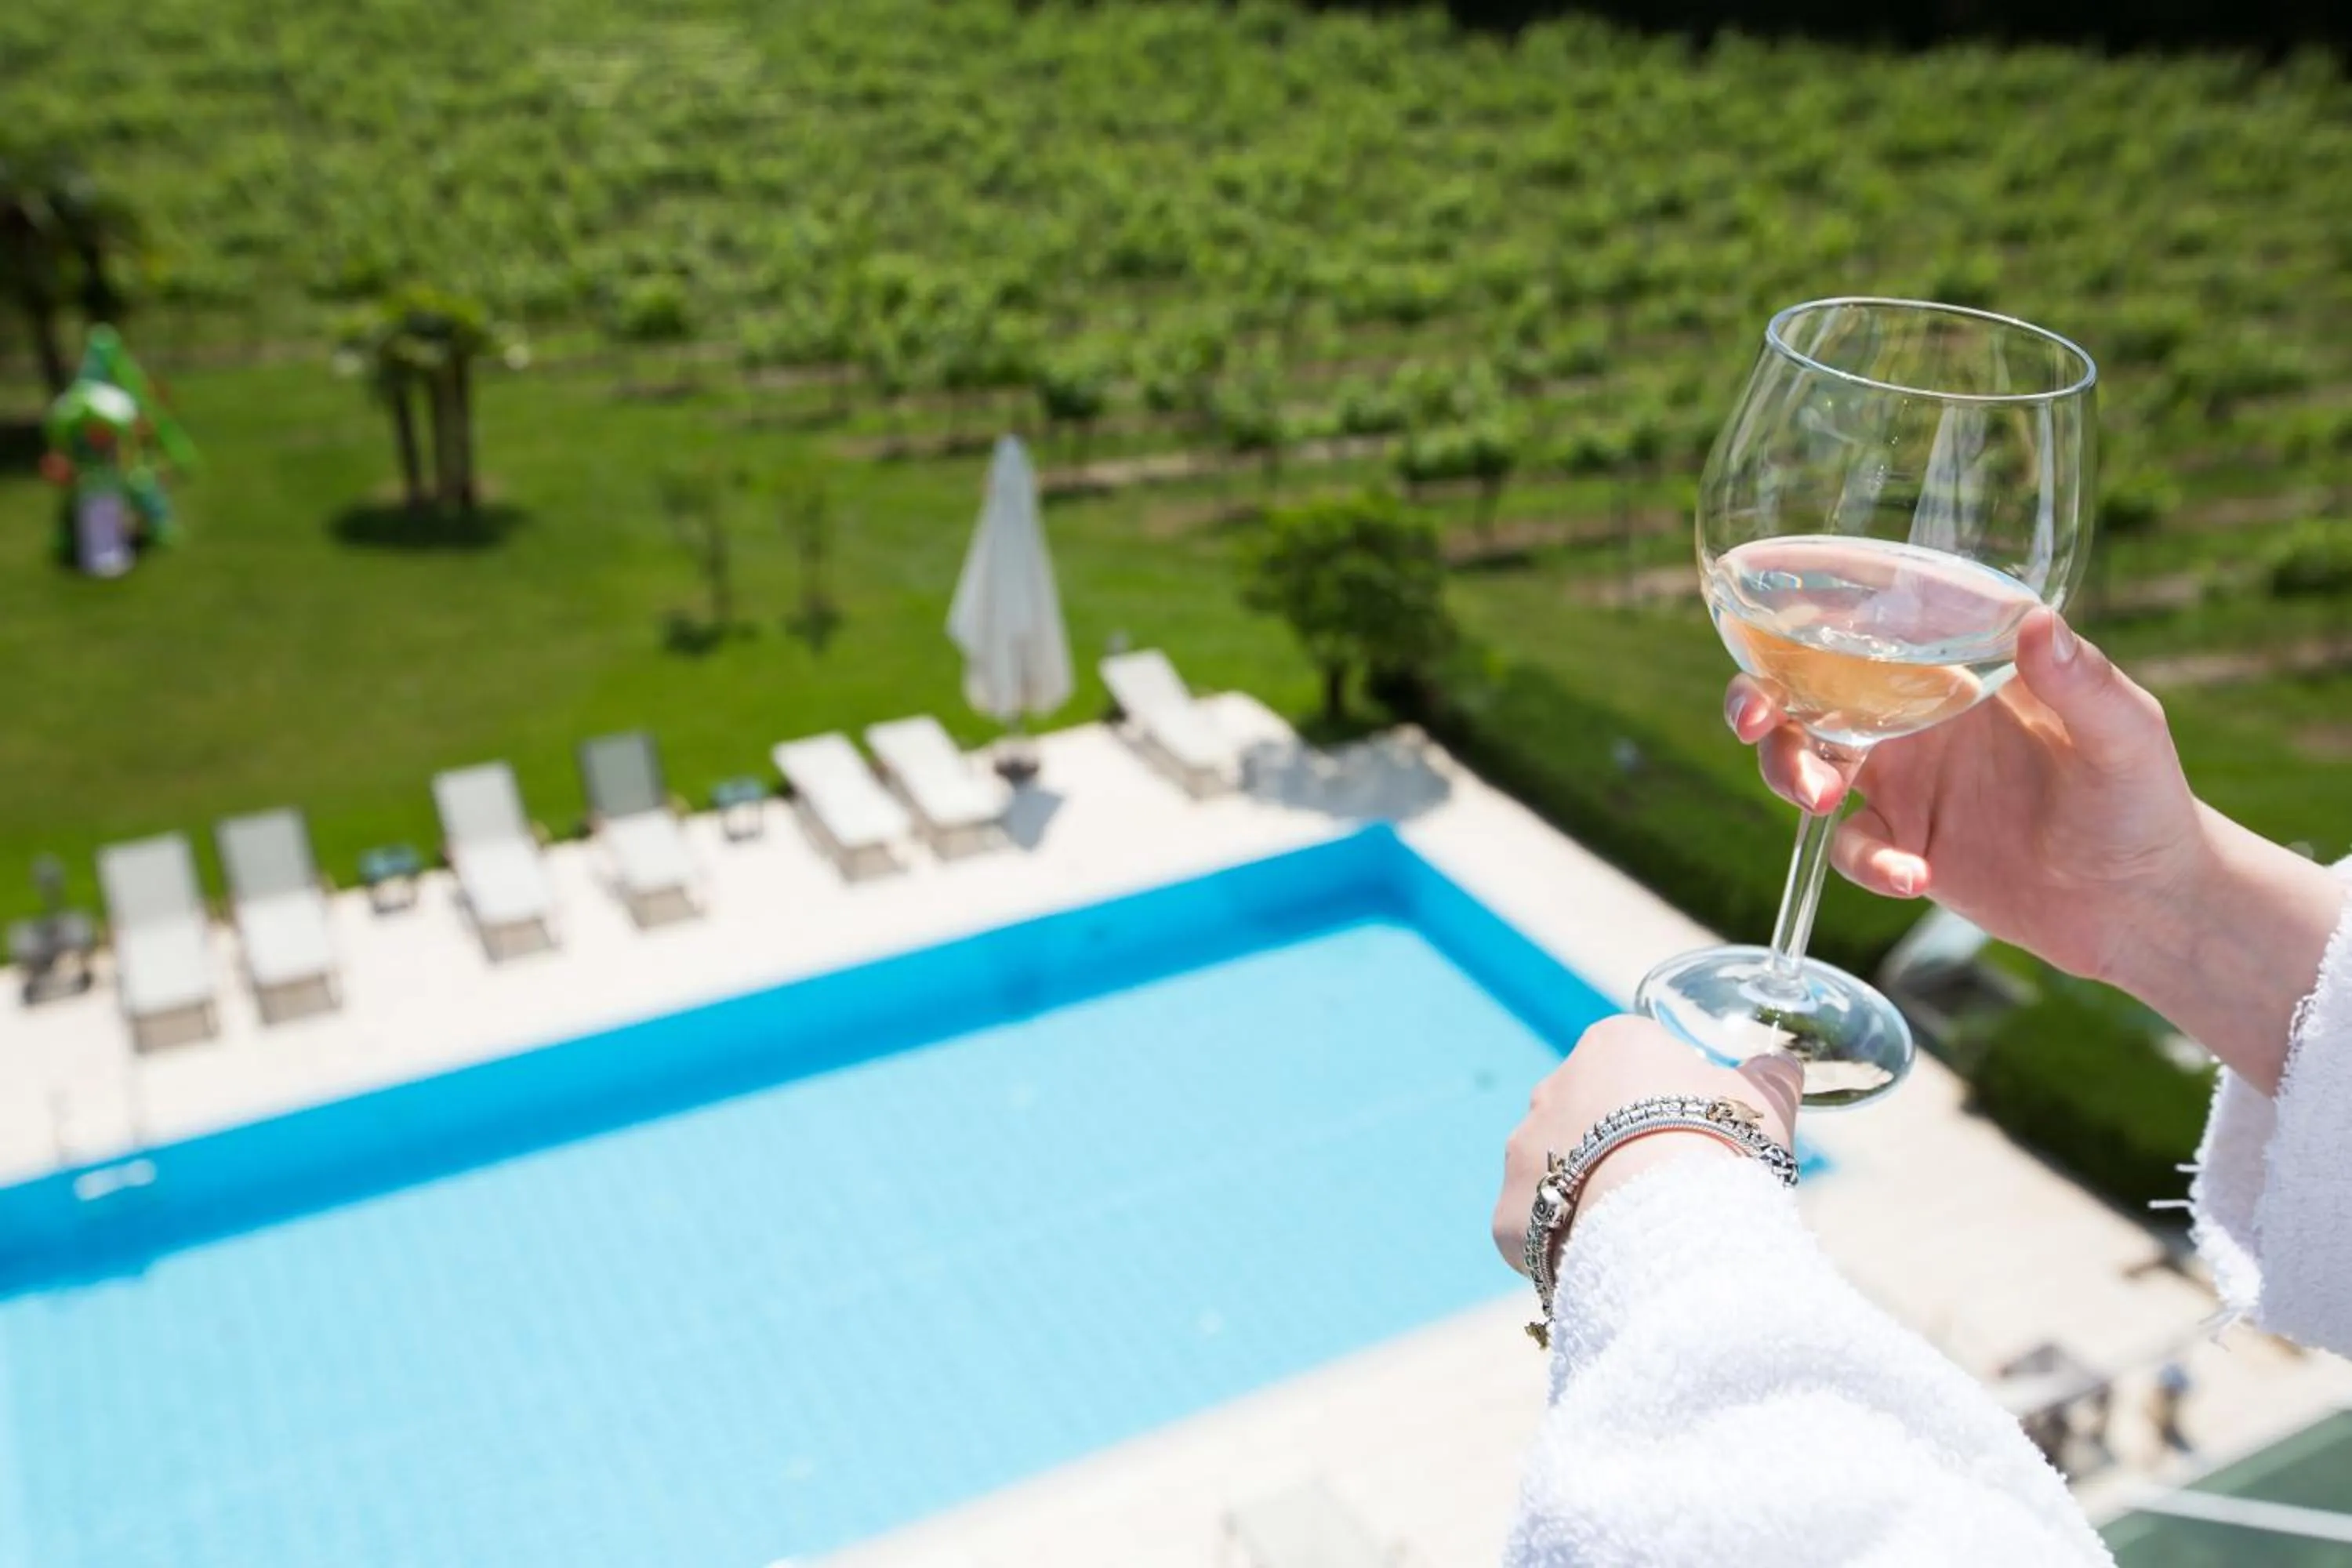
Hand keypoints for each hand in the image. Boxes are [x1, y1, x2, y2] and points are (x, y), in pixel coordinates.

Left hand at [1492, 1017, 1799, 1276]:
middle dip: (1618, 1147)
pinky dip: (1564, 1245)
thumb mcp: (1761, 1105)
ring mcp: (1523, 1151)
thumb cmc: (1718, 1145)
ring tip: (1637, 1231)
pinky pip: (1535, 1229)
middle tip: (1667, 1188)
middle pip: (1587, 1115)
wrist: (1667, 1218)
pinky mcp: (1507, 1214)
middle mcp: (1553, 1088)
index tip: (1695, 1139)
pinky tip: (1605, 1263)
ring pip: (1554, 1171)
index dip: (1668, 1104)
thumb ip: (1769, 1081)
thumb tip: (1781, 1066)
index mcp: (1612, 1045)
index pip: (1634, 1065)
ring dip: (1587, 1193)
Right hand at [1727, 607, 2198, 987]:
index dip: (1806, 628)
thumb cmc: (2146, 804)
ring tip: (1823, 802)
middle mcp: (1917, 720)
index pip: (1867, 633)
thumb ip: (2081, 680)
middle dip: (1763, 703)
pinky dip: (1867, 863)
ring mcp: (1905, 786)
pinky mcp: (1902, 848)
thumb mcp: (2125, 735)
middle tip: (1755, 721)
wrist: (2145, 909)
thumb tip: (2036, 620)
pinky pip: (1852, 849)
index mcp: (1958, 672)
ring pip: (1808, 766)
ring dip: (1794, 775)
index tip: (1775, 631)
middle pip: (1808, 697)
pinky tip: (1914, 877)